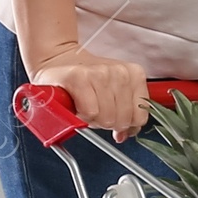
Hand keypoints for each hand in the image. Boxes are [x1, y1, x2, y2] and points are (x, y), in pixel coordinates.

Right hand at [27, 44, 149, 141]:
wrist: (58, 63)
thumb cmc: (85, 83)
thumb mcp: (114, 95)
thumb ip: (127, 115)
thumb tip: (124, 135)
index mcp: (134, 74)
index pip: (140, 117)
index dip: (125, 125)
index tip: (113, 118)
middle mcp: (120, 71)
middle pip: (122, 120)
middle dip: (107, 122)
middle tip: (95, 110)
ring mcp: (100, 73)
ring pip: (106, 118)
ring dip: (92, 118)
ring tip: (85, 104)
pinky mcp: (79, 77)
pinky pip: (90, 112)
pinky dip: (81, 114)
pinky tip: (77, 103)